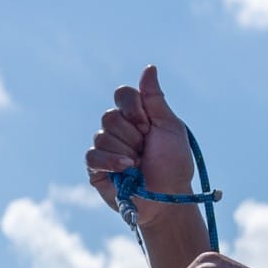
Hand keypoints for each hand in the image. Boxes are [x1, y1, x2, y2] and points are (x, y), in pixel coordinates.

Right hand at [85, 65, 194, 225]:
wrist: (169, 199)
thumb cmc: (174, 165)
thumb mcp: (169, 127)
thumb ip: (155, 99)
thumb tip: (149, 68)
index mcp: (135, 117)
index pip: (123, 95)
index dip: (135, 109)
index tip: (149, 126)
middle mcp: (118, 130)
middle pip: (111, 116)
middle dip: (133, 136)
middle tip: (146, 150)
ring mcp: (105, 149)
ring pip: (102, 136)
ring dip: (126, 152)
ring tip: (139, 166)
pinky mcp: (96, 169)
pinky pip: (93, 156)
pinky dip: (111, 162)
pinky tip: (127, 170)